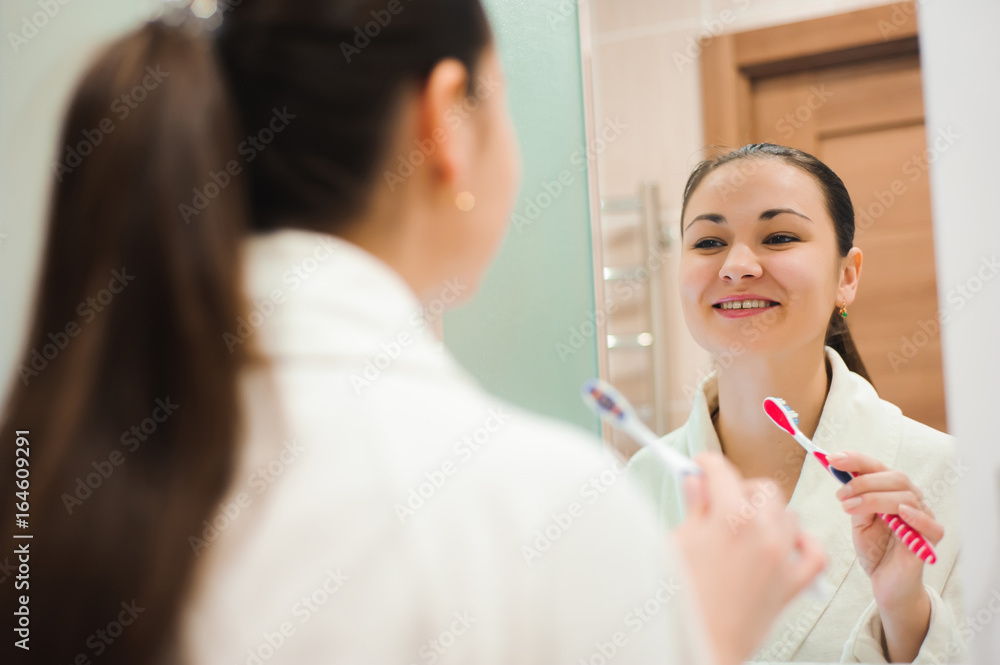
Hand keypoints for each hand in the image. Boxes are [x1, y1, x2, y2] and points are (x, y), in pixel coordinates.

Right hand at [673, 452, 825, 664]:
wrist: (701, 644)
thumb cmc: (679, 599)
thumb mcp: (676, 543)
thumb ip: (692, 507)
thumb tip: (695, 482)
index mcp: (728, 518)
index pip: (721, 471)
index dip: (706, 465)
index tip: (699, 467)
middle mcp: (761, 532)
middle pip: (762, 488)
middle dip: (740, 487)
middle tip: (718, 500)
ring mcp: (781, 558)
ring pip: (789, 514)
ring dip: (768, 514)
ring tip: (745, 526)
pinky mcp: (792, 584)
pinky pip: (815, 552)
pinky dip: (804, 543)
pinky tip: (787, 543)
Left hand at [830, 451, 942, 660]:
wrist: (886, 583)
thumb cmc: (874, 549)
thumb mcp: (859, 522)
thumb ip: (857, 502)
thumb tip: (846, 483)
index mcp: (891, 491)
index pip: (877, 468)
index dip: (857, 460)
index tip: (833, 458)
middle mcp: (910, 500)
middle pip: (894, 478)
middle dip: (863, 481)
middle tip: (840, 494)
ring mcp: (922, 518)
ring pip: (905, 496)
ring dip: (875, 498)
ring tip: (849, 507)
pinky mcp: (929, 541)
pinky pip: (930, 524)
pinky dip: (916, 516)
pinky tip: (900, 513)